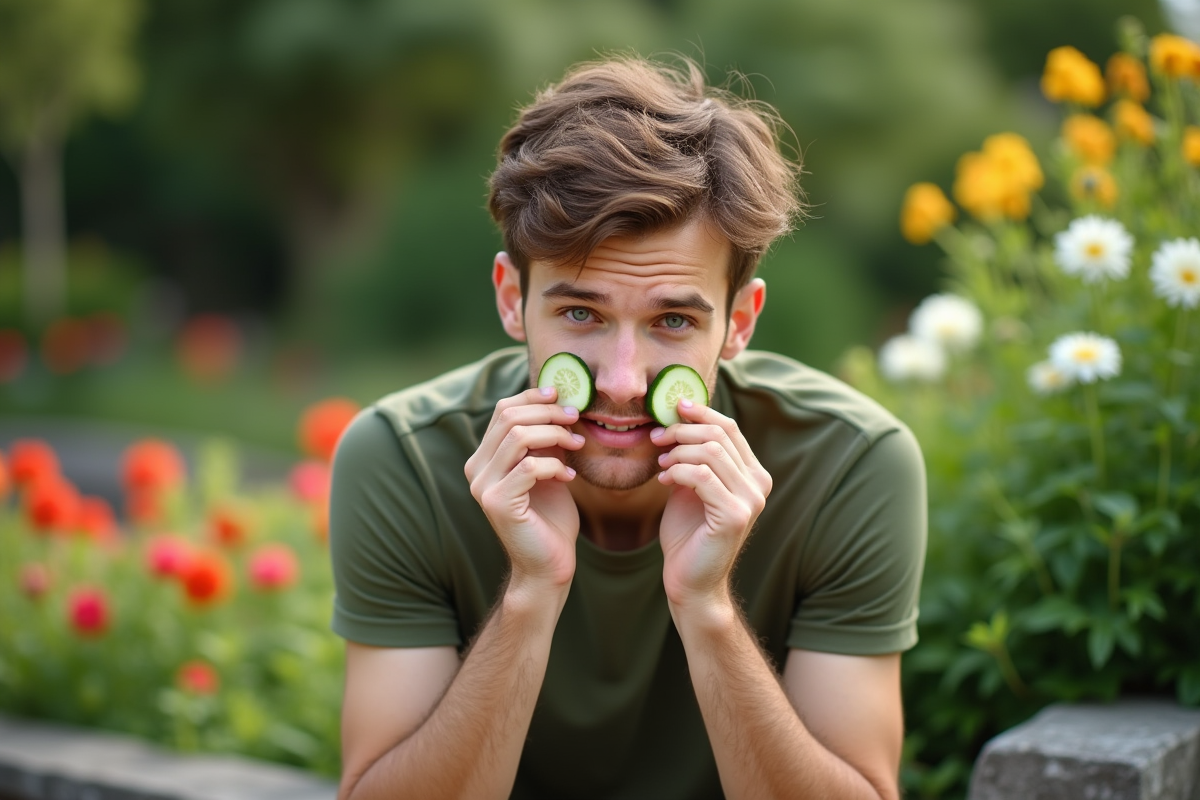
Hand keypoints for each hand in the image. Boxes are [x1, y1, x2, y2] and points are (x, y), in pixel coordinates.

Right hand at [464, 387, 583, 591]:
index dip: (533, 396)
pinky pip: (530, 467)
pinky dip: (555, 465)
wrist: (547, 565)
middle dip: (548, 411)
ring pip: (518, 436)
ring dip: (555, 434)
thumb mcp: (548, 469)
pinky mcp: (498, 503)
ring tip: (577, 444)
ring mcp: (483, 487)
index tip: (562, 395)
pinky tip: (569, 477)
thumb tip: (560, 403)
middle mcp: (476, 469)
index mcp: (484, 458)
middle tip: (576, 418)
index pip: (503, 409)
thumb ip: (545, 441)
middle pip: (509, 416)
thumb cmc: (550, 518)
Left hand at [651, 400, 771, 608]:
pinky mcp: (735, 516)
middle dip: (682, 431)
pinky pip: (702, 476)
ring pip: (710, 453)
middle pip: (719, 436)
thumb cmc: (688, 534)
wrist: (690, 581)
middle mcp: (759, 485)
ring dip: (677, 452)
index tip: (674, 407)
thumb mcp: (691, 486)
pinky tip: (664, 480)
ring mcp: (751, 501)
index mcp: (753, 474)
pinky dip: (677, 471)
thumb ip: (694, 458)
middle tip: (657, 438)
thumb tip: (679, 421)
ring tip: (660, 464)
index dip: (701, 413)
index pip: (730, 429)